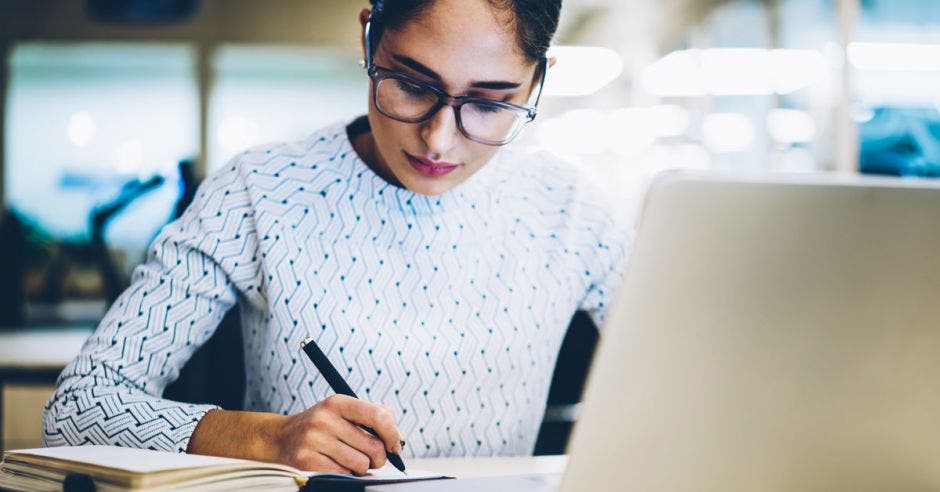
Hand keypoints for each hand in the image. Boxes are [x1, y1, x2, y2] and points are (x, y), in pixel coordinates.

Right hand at [274, 395, 403, 474]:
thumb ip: (374, 417)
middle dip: (377, 457)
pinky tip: (334, 465)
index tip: (395, 446)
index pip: (377, 416)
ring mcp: (313, 441)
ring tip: (347, 459)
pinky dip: (344, 474)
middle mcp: (324, 419)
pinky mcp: (306, 462)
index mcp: (337, 403)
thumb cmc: (322, 427)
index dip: (392, 434)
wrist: (280, 439)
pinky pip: (343, 475)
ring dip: (359, 467)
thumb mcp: (342, 412)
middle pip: (373, 447)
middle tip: (369, 457)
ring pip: (361, 464)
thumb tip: (398, 439)